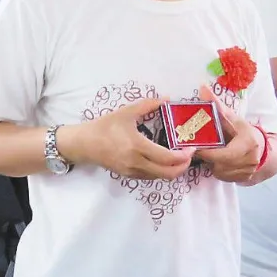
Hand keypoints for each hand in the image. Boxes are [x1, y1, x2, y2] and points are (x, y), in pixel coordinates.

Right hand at [71, 99, 195, 179]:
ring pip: (160, 177)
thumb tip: (167, 98)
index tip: (192, 148)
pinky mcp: (128, 175)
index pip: (167, 158)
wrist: (84, 143)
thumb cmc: (105, 126)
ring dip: (173, 171)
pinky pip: (150, 177)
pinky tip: (163, 161)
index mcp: (138, 146)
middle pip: (168, 173)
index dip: (183, 156)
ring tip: (179, 158)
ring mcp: (132, 171)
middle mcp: (137, 162)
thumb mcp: (126, 112)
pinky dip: (160, 172)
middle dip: (183, 167)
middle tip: (189, 156)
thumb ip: (148, 105)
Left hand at [194, 84, 263, 182]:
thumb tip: (202, 88)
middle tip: (202, 149)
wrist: (263, 150)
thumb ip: (218, 106)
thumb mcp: (234, 118)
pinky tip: (219, 161)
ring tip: (213, 153)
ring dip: (213, 164)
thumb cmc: (245, 132)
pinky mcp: (243, 179)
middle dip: (209, 157)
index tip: (197, 146)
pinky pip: (223, 177)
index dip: (207, 152)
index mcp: (248, 143)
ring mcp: (247, 172)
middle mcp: (250, 160)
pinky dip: (218, 170)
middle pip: (219, 164)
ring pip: (219, 172)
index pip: (223, 154)